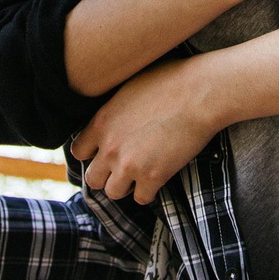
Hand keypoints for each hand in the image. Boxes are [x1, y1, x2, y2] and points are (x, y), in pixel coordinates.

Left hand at [72, 57, 223, 203]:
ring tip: (140, 174)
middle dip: (107, 175)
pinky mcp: (153, 176)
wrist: (199, 93)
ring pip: (113, 193)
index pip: (78, 151)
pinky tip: (158, 177)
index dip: (92, 154)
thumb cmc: (170, 81)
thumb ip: (113, 110)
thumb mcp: (130, 88)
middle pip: (92, 179)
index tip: (105, 152)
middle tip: (123, 168)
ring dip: (126, 185)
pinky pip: (142, 198)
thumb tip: (110, 119)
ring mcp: (130, 165)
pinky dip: (149, 191)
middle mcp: (110, 147)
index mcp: (102, 122)